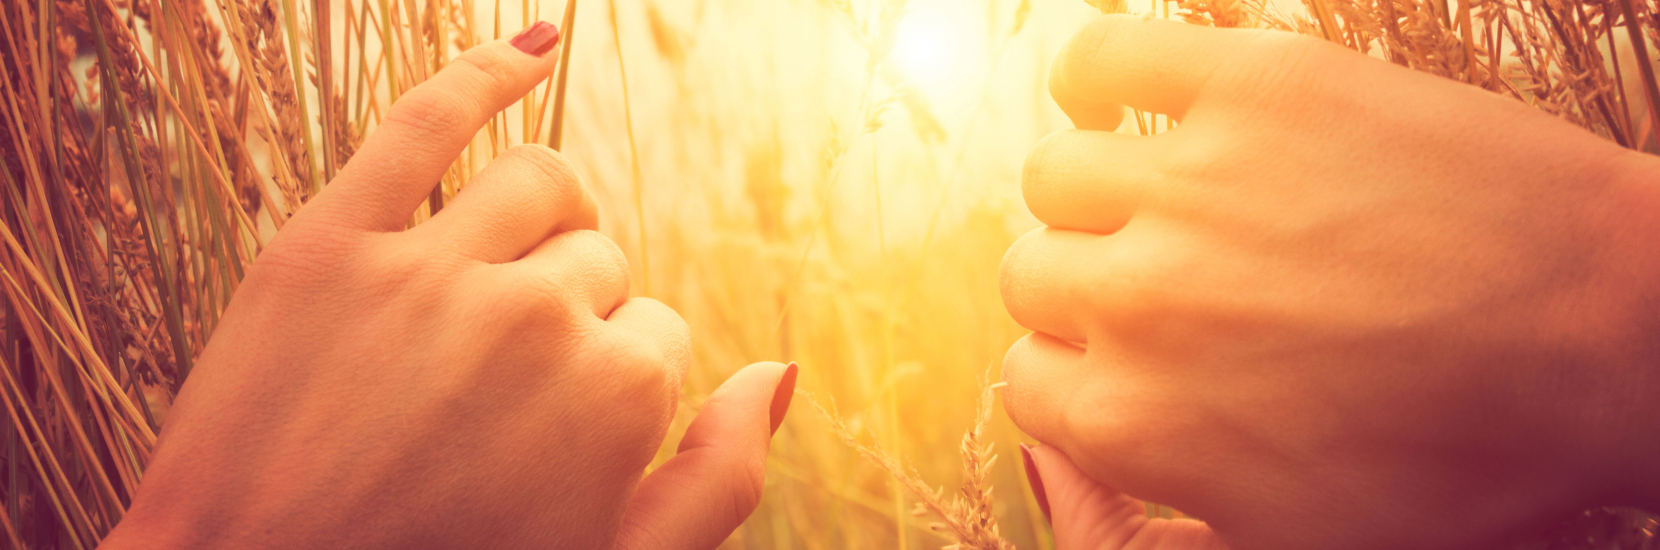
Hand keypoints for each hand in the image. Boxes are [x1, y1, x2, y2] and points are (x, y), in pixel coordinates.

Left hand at [99, 25, 794, 549]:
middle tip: (497, 395)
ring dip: (546, 221)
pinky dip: (486, 68)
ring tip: (508, 272)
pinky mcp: (328, 241)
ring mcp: (427, 269)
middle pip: (596, 266)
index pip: (655, 335)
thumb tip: (783, 371)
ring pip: (539, 185)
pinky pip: (426, 119)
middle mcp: (534, 316)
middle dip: (570, 318)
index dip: (611, 386)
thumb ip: (720, 479)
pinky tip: (534, 47)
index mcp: (615, 395)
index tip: (548, 435)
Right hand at [1001, 14, 1659, 549]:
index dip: (1082, 370)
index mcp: (1132, 423)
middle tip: (1173, 284)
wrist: (1612, 333)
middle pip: (1034, 277)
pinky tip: (1124, 105)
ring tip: (1167, 200)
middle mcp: (1134, 302)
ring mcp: (1187, 183)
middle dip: (1092, 289)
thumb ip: (1153, 525)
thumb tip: (1057, 463)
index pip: (1027, 382)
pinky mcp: (1251, 85)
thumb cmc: (1467, 456)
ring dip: (1098, 195)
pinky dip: (1093, 79)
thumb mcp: (1293, 538)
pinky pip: (1101, 59)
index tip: (1130, 352)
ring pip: (1055, 176)